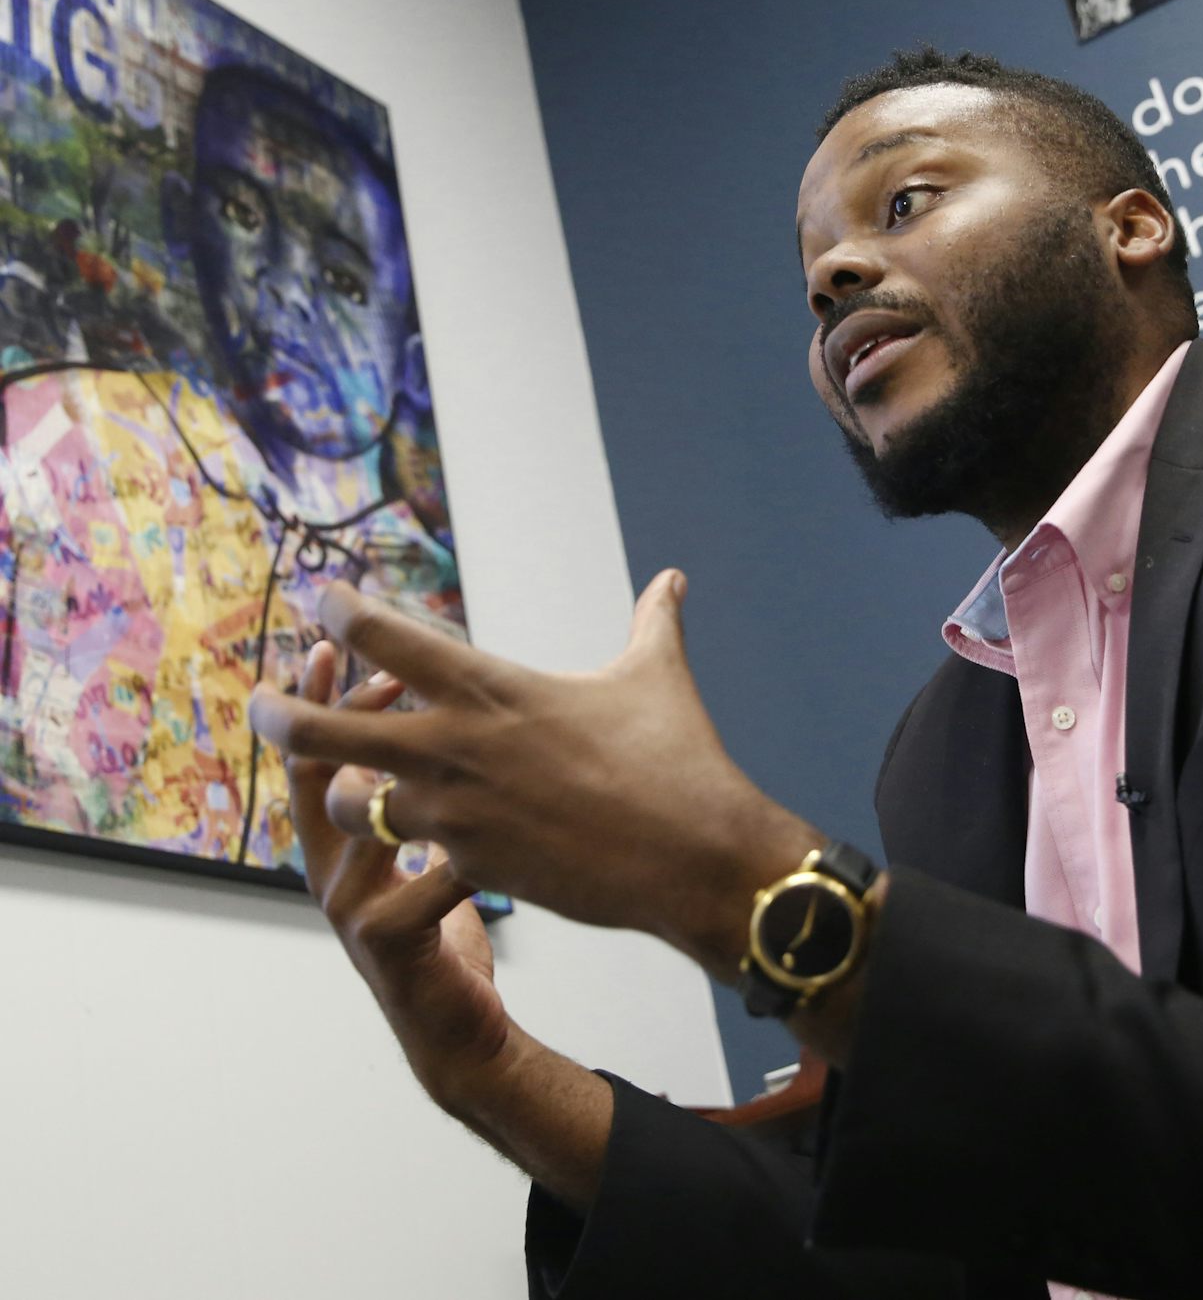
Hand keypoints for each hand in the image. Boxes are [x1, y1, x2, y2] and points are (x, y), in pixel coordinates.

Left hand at [250, 569, 818, 973]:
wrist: (695, 857)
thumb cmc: (679, 761)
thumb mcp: (657, 677)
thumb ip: (653, 622)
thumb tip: (672, 578)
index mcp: (492, 688)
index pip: (386, 637)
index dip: (343, 612)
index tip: (327, 600)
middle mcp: (457, 748)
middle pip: (326, 729)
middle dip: (283, 716)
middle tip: (262, 705)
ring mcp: (458, 815)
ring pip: (351, 804)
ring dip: (343, 794)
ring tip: (351, 788)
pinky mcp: (473, 869)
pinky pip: (408, 857)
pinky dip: (407, 846)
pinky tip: (416, 845)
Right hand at [287, 642, 511, 1107]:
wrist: (465, 1033)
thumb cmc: (450, 932)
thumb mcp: (433, 856)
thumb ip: (428, 800)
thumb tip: (448, 719)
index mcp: (341, 847)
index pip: (314, 758)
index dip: (317, 701)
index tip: (332, 643)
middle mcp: (332, 874)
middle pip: (319, 778)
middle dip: (334, 716)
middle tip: (374, 666)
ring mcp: (353, 911)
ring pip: (367, 824)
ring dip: (400, 776)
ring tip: (436, 732)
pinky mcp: (389, 943)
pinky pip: (425, 881)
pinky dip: (460, 852)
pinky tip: (493, 829)